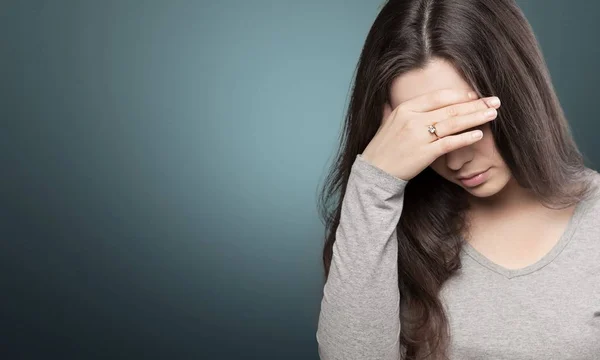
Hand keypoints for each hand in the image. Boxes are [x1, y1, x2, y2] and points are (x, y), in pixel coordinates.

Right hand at [361, 88, 500, 180]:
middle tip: (494, 101)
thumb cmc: (382, 149)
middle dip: (475, 104)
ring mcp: (418, 136)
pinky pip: (449, 143)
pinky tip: (478, 134)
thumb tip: (390, 101)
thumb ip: (393, 110)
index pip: (438, 97)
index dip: (459, 95)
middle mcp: (412, 119)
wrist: (374, 172)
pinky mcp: (424, 154)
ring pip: (452, 123)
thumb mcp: (385, 123)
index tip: (475, 96)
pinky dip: (464, 138)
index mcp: (404, 108)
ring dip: (475, 117)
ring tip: (493, 114)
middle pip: (450, 108)